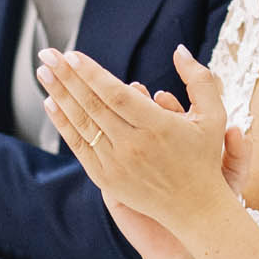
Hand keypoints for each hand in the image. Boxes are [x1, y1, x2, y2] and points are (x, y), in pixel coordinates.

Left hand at [37, 44, 232, 232]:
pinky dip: (63, 124)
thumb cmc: (204, 157)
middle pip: (92, 106)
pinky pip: (79, 146)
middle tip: (47, 54)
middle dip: (66, 77)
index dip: (92, 74)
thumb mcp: (214, 115)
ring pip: (82, 124)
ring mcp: (117, 164)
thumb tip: (179, 50)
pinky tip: (51, 104)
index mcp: (158, 127)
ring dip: (59, 95)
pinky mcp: (106, 178)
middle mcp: (134, 146)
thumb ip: (199, 79)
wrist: (194, 208)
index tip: (72, 55)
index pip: (116, 95)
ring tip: (43, 72)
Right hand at [101, 87, 250, 258]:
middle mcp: (155, 149)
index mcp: (180, 143)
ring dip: (119, 121)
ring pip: (123, 136)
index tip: (163, 97)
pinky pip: (108, 161)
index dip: (166, 105)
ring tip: (122, 116)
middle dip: (138, 106)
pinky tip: (106, 141)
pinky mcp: (116, 185)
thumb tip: (239, 131)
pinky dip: (105, 147)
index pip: (169, 116)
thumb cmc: (208, 209)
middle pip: (142, 119)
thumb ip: (238, 158)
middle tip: (135, 99)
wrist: (184, 245)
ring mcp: (133, 164)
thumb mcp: (229, 183)